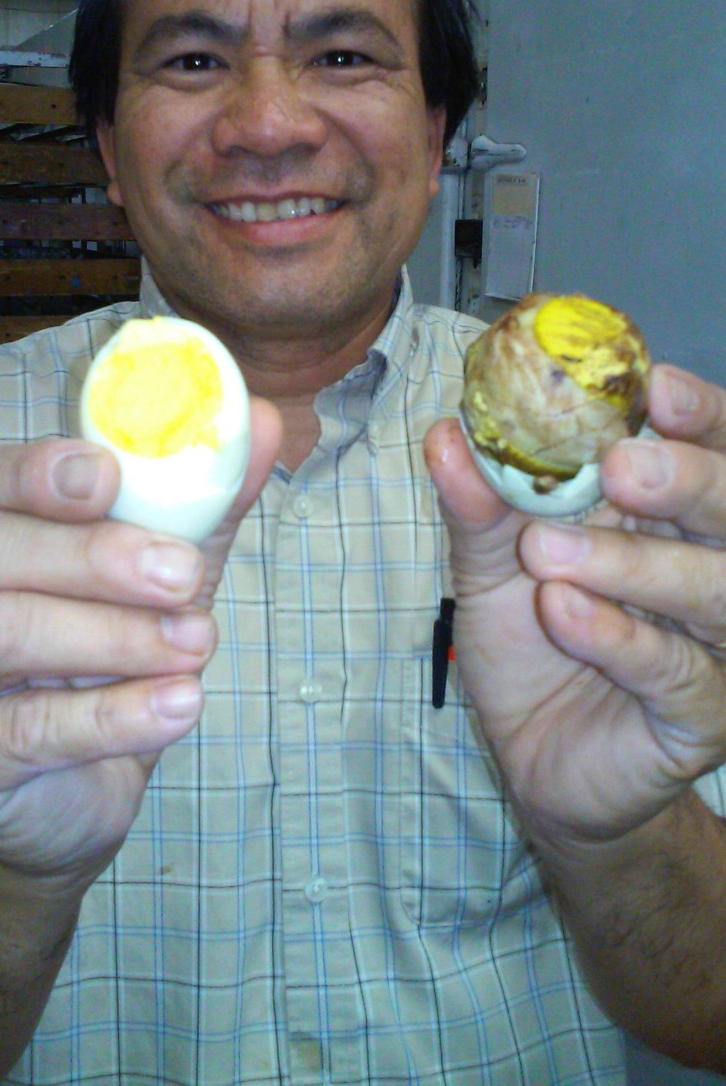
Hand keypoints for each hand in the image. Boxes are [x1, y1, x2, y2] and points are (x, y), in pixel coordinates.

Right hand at [0, 398, 280, 884]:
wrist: (76, 790)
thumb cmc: (110, 658)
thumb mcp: (158, 574)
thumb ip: (200, 503)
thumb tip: (259, 422)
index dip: (39, 473)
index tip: (108, 477)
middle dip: (94, 555)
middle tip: (182, 573)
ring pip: (3, 631)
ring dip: (115, 634)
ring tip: (197, 642)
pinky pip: (28, 728)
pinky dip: (113, 714)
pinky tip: (178, 705)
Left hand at [424, 364, 725, 848]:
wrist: (535, 757)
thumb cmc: (533, 641)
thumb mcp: (493, 564)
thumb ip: (480, 504)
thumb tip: (445, 434)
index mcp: (672, 515)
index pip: (714, 448)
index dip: (700, 414)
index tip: (655, 385)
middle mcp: (713, 568)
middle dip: (688, 479)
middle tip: (622, 465)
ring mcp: (717, 646)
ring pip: (713, 590)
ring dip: (633, 564)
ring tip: (547, 550)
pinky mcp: (702, 716)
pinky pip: (674, 671)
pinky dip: (616, 636)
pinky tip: (561, 611)